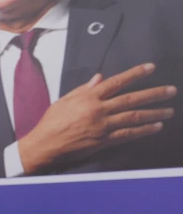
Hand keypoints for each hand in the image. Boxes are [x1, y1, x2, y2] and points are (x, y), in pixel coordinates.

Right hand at [18, 65, 175, 173]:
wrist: (44, 145)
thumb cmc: (51, 122)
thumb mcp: (64, 100)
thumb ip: (84, 89)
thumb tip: (100, 78)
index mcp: (88, 98)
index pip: (116, 82)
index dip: (135, 74)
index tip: (151, 68)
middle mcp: (98, 110)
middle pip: (131, 99)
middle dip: (153, 94)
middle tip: (171, 91)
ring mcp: (102, 126)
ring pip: (133, 117)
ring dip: (154, 113)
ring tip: (169, 110)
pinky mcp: (103, 141)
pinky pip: (128, 134)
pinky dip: (143, 130)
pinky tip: (155, 127)